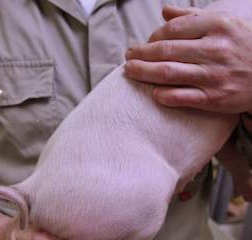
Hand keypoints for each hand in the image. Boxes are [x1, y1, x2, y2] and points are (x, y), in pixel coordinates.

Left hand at [125, 5, 251, 112]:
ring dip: (144, 72)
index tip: (145, 43)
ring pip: (168, 73)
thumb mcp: (225, 23)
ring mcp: (213, 76)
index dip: (153, 37)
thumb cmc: (244, 46)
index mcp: (217, 26)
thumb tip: (164, 11)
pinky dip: (164, 95)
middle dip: (141, 53)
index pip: (173, 29)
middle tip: (128, 56)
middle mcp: (214, 50)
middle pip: (166, 50)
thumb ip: (193, 17)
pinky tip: (153, 93)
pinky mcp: (214, 99)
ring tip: (129, 70)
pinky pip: (183, 97)